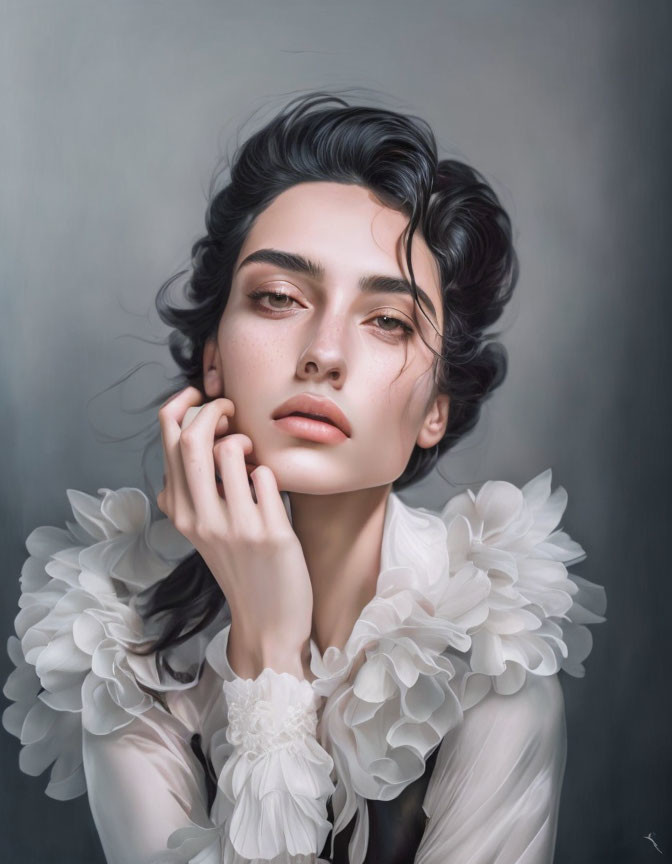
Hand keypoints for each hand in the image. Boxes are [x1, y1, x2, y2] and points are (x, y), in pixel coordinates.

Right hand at [156, 386, 312, 678]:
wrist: (268, 623)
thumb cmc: (241, 569)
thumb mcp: (203, 533)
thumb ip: (193, 493)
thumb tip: (195, 442)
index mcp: (180, 513)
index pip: (167, 441)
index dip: (183, 407)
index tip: (201, 398)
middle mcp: (200, 519)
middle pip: (192, 439)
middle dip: (213, 409)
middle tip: (231, 409)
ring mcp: (235, 527)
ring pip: (230, 450)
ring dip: (245, 439)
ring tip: (252, 454)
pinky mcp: (270, 534)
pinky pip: (267, 476)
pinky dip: (269, 470)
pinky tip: (270, 487)